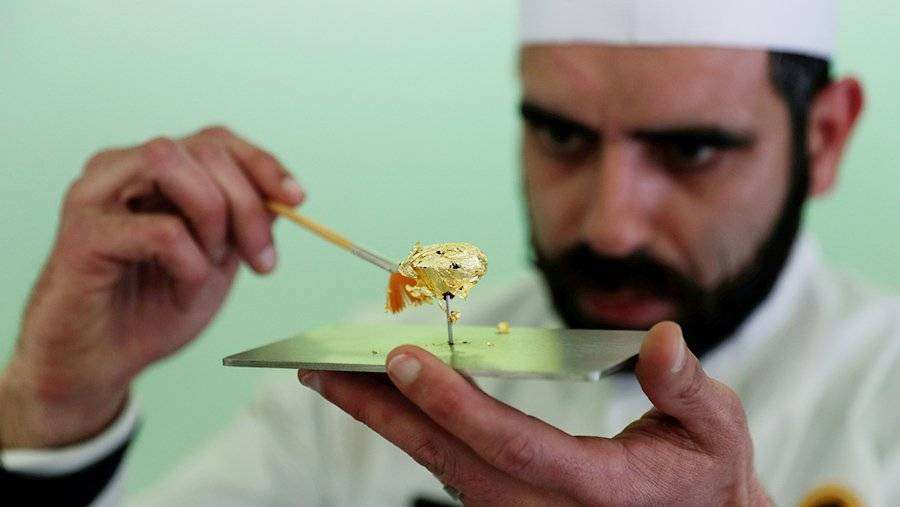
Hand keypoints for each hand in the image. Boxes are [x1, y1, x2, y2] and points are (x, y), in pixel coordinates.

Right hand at [0, 126, 302, 447]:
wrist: (100, 365)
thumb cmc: (153, 308)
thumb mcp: (217, 258)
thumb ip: (244, 220)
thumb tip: (285, 193)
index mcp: (152, 170)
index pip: (215, 139)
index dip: (262, 163)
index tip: (298, 200)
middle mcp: (119, 169)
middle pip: (204, 149)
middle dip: (249, 205)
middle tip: (263, 261)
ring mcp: (93, 195)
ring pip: (172, 164)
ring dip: (213, 219)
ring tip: (212, 266)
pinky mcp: (81, 234)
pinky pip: (161, 230)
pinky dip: (191, 263)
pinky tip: (185, 290)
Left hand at [298, 322, 770, 505]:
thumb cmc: (704, 474)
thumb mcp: (716, 429)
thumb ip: (687, 387)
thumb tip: (662, 339)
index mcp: (592, 488)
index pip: (509, 442)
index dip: (451, 401)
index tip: (402, 358)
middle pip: (447, 456)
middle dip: (380, 410)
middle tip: (319, 368)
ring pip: (436, 463)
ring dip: (381, 418)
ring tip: (329, 376)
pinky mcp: (506, 504)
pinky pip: (447, 464)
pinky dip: (408, 428)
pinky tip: (379, 397)